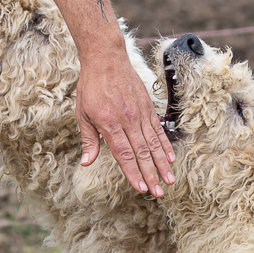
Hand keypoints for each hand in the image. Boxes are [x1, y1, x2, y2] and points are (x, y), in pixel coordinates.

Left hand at [75, 52, 175, 195]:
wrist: (106, 59)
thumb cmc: (91, 87)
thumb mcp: (82, 113)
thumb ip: (89, 140)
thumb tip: (86, 162)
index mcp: (109, 124)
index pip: (124, 154)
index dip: (133, 173)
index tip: (140, 189)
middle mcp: (127, 120)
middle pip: (142, 153)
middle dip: (151, 175)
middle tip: (159, 194)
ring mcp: (140, 114)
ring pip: (154, 144)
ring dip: (162, 164)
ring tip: (170, 181)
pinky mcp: (147, 107)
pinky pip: (158, 130)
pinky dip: (165, 145)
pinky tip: (170, 158)